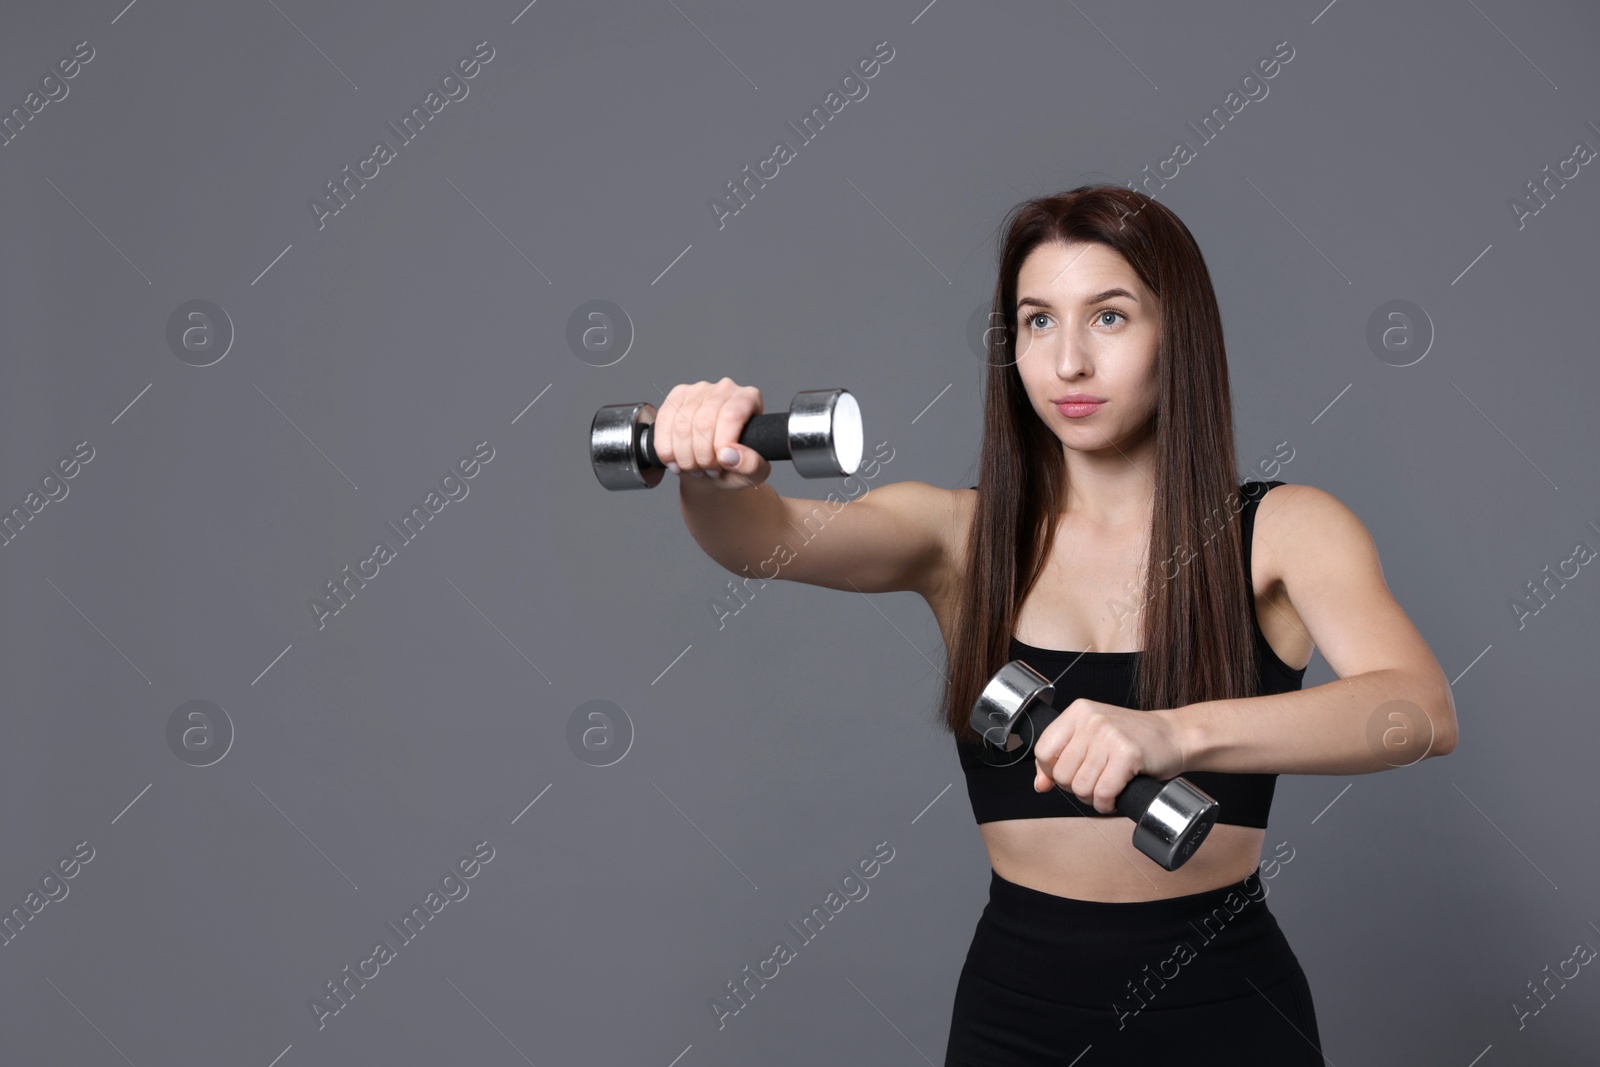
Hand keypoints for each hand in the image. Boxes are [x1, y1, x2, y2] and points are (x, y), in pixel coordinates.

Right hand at [654, 378, 771, 489]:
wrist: (712, 468)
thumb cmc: (735, 465)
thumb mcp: (754, 473)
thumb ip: (752, 465)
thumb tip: (731, 455)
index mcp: (749, 399)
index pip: (731, 416)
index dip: (722, 444)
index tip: (721, 465)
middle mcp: (724, 388)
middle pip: (704, 423)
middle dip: (702, 456)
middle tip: (708, 471)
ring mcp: (697, 390)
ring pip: (681, 425)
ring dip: (684, 456)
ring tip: (695, 468)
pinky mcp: (675, 397)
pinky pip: (663, 424)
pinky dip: (666, 450)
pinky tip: (676, 461)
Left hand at [1031, 699, 1186, 812]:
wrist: (1176, 736)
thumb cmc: (1133, 740)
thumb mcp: (1091, 739)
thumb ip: (1061, 758)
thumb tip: (1039, 785)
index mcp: (1077, 711)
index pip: (1042, 751)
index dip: (1052, 771)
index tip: (1072, 773)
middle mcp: (1091, 719)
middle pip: (1060, 774)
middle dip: (1077, 787)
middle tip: (1097, 781)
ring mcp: (1109, 735)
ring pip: (1080, 787)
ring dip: (1094, 798)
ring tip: (1108, 787)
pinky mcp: (1128, 753)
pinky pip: (1102, 793)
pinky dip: (1107, 803)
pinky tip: (1117, 795)